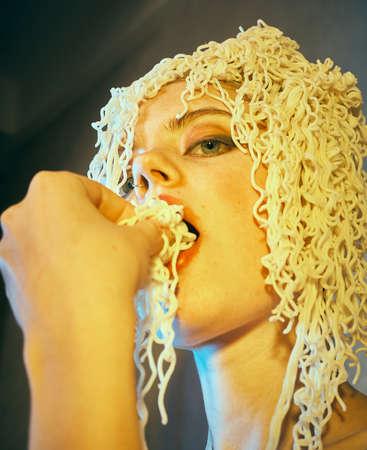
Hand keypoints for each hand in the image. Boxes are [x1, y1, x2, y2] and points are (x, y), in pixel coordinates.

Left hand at [0, 170, 161, 341]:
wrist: (79, 332)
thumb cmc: (106, 273)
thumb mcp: (140, 241)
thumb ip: (148, 228)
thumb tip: (153, 231)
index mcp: (50, 188)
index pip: (95, 191)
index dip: (122, 210)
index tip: (136, 226)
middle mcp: (22, 213)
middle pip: (71, 213)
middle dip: (100, 228)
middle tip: (125, 246)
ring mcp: (11, 247)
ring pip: (55, 239)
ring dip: (82, 248)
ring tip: (108, 269)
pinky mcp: (10, 279)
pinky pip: (44, 264)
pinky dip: (64, 268)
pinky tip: (87, 286)